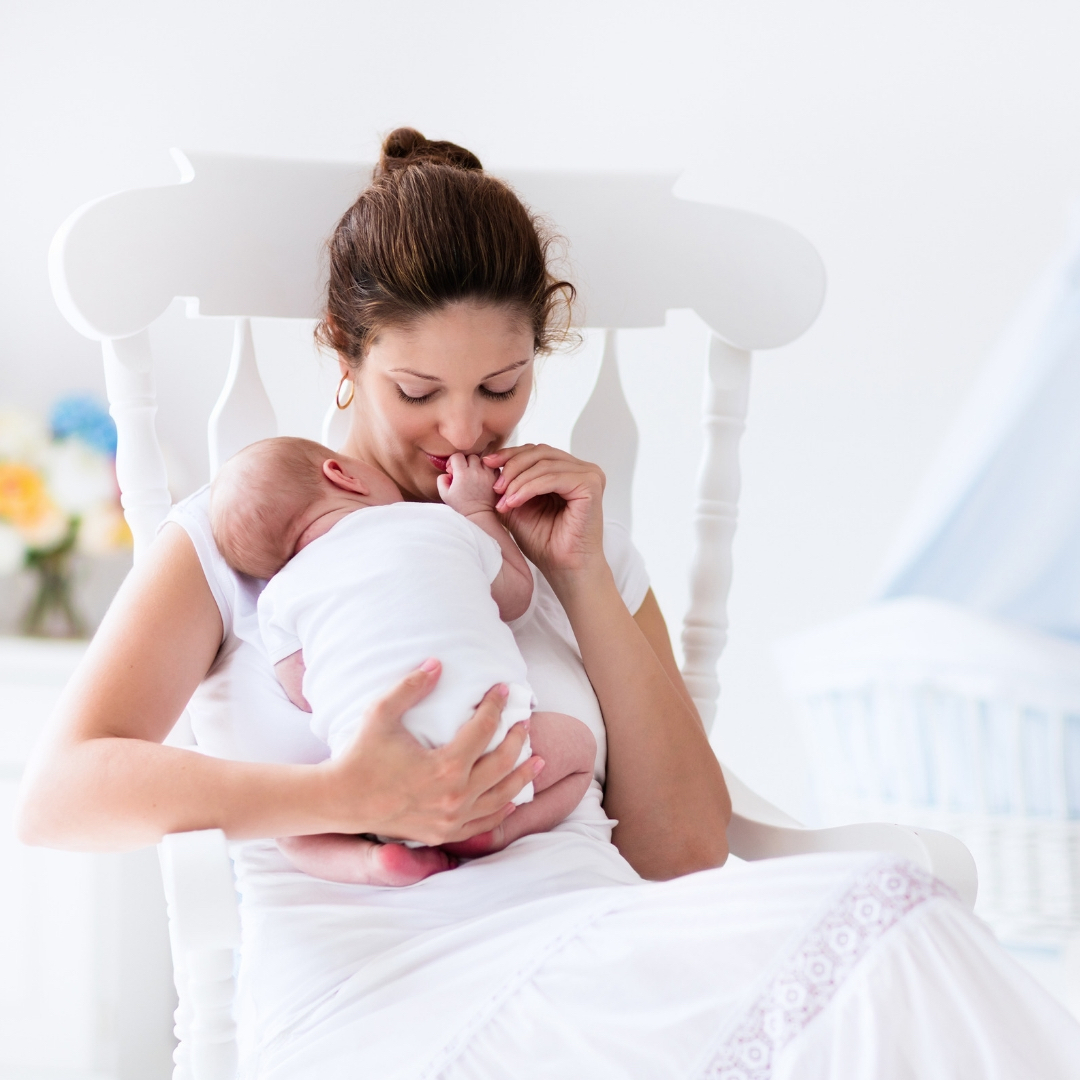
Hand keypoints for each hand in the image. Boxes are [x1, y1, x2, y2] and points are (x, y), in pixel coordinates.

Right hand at [319, 660, 542, 846]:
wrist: (341, 801)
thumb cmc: (361, 754)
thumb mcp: (381, 714)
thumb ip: (411, 686)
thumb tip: (438, 662)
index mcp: (444, 766)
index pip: (483, 730)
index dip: (495, 706)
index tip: (503, 690)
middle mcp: (454, 796)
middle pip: (502, 764)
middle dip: (517, 740)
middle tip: (525, 724)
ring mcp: (451, 818)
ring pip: (500, 797)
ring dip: (522, 777)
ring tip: (538, 761)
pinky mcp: (443, 833)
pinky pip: (484, 824)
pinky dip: (502, 810)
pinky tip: (512, 799)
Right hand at [437, 453, 497, 517]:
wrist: (479, 514)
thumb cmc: (461, 505)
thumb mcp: (444, 494)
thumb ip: (441, 479)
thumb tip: (447, 472)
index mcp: (462, 474)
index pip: (457, 456)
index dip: (452, 461)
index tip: (452, 469)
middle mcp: (476, 471)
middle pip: (471, 456)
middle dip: (465, 462)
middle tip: (464, 472)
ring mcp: (487, 474)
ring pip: (483, 459)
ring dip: (477, 464)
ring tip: (474, 473)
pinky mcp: (496, 478)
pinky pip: (493, 467)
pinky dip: (488, 469)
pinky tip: (483, 476)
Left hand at [482, 444, 605, 577]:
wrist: (564, 569)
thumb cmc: (546, 543)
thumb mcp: (518, 507)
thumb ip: (509, 484)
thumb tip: (488, 463)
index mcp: (567, 470)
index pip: (536, 452)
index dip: (510, 455)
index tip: (486, 464)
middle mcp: (581, 469)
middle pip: (540, 452)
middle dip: (512, 466)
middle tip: (495, 487)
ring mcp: (589, 474)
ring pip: (544, 464)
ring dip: (518, 481)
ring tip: (504, 501)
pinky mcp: (591, 484)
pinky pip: (553, 477)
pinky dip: (530, 488)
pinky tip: (515, 501)